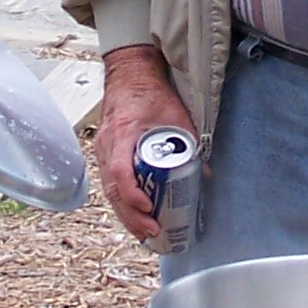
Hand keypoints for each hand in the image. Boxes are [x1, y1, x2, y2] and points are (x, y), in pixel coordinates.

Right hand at [96, 44, 193, 241]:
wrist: (129, 74)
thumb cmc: (151, 92)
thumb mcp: (176, 115)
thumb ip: (190, 142)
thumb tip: (205, 174)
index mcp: (123, 132)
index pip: (121, 170)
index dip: (133, 193)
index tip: (150, 207)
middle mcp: (108, 144)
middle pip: (112, 189)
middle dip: (132, 215)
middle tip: (152, 230)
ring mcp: (102, 150)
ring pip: (108, 191)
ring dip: (125, 214)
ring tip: (144, 233)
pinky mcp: (105, 154)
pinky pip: (109, 184)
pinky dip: (121, 203)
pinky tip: (134, 217)